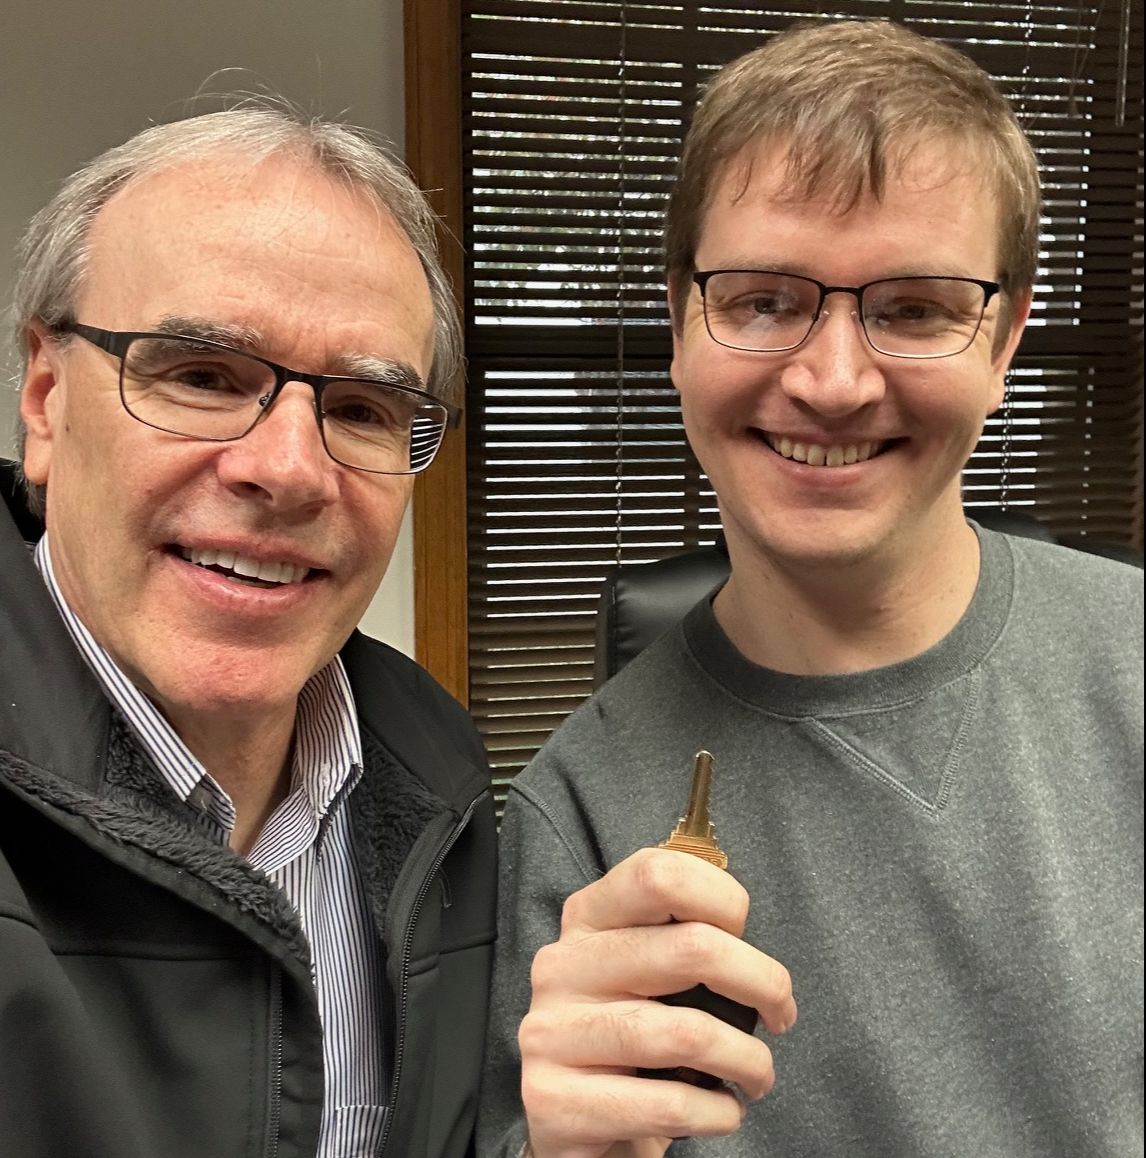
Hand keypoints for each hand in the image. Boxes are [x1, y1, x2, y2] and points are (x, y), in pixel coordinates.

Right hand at [518, 847, 796, 1157]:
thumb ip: (676, 935)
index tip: (746, 938)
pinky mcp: (557, 1101)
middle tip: (780, 1013)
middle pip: (691, 948)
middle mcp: (563, 966)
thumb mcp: (636, 968)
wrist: (566, 1119)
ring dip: (747, 1060)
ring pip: (687, 1033)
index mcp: (588, 918)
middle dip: (762, 983)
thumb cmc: (625, 1032)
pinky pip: (669, 1103)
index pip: (658, 874)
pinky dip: (717, 1112)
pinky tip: (722, 1111)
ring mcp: (553, 1033)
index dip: (722, 898)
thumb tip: (746, 935)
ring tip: (757, 1075)